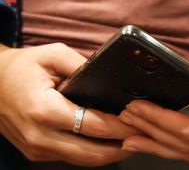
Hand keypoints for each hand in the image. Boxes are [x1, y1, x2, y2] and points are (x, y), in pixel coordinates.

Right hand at [0, 43, 141, 165]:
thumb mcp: (52, 54)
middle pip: (92, 153)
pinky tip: (108, 141)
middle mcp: (40, 136)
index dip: (122, 125)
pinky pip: (71, 157)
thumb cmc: (19, 68)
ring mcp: (37, 148)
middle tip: (144, 135)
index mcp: (44, 110)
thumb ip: (82, 64)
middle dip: (122, 145)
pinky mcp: (36, 152)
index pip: (95, 126)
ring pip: (83, 160)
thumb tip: (108, 76)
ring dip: (110, 152)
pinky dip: (93, 152)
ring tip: (132, 139)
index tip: (140, 120)